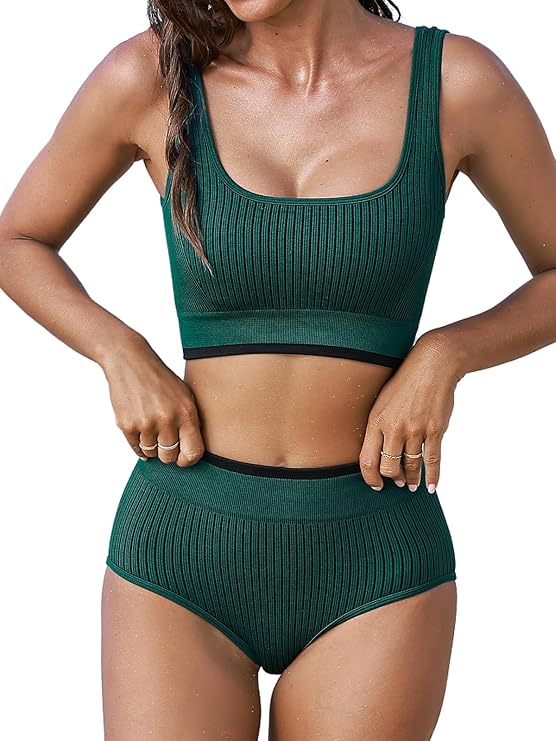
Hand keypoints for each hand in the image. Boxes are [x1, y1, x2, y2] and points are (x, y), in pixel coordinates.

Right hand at [100, 338, 203, 466]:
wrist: (130, 361)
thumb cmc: (160, 379)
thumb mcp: (184, 395)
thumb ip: (190, 422)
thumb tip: (190, 452)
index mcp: (186, 412)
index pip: (193, 452)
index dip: (188, 460)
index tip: (183, 458)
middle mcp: (167, 419)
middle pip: (169, 457)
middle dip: (167, 453)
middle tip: (164, 440)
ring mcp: (146, 423)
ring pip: (151, 453)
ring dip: (151, 446)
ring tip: (151, 426)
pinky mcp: (127, 425)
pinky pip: (136, 448)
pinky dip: (138, 443)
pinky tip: (140, 427)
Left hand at [359, 331, 463, 491]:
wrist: (433, 364)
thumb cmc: (405, 380)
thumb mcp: (381, 399)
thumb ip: (378, 424)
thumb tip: (378, 448)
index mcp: (376, 420)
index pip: (367, 459)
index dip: (370, 477)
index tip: (375, 484)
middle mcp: (394, 428)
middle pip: (389, 467)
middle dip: (392, 479)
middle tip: (396, 482)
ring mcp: (416, 430)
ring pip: (410, 466)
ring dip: (411, 479)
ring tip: (411, 486)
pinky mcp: (435, 430)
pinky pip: (432, 460)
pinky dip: (431, 476)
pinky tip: (430, 486)